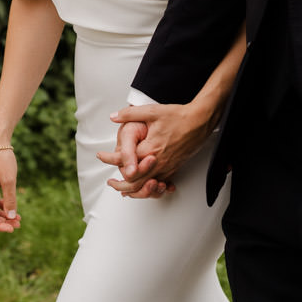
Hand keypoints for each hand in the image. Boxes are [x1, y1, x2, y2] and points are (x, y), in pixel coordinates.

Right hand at [0, 150, 20, 232]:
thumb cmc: (3, 159)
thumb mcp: (9, 180)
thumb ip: (10, 199)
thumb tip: (11, 217)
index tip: (11, 229)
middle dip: (3, 221)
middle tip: (18, 225)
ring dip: (4, 215)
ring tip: (18, 220)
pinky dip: (3, 206)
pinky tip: (13, 210)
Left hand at [99, 102, 214, 195]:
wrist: (200, 121)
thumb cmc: (178, 116)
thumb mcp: (152, 111)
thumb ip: (130, 114)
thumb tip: (114, 116)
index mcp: (150, 148)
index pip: (126, 160)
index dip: (110, 159)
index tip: (101, 156)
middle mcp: (158, 162)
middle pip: (135, 181)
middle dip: (120, 184)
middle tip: (111, 183)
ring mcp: (167, 166)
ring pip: (148, 186)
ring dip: (134, 190)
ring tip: (124, 190)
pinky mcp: (174, 167)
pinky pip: (160, 183)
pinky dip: (149, 188)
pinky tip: (145, 187)